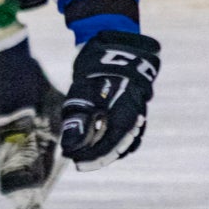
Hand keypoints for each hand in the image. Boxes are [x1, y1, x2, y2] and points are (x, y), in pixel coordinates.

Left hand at [60, 31, 160, 170]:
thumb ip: (78, 121)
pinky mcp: (136, 110)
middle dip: (99, 157)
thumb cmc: (96, 68)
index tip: (76, 162)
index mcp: (126, 112)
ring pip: (126, 142)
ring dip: (107, 150)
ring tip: (86, 154)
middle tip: (78, 161)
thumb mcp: (82, 92)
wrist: (115, 46)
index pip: (111, 145)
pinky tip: (98, 142)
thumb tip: (69, 148)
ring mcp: (139, 113)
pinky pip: (129, 133)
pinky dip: (114, 141)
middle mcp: (137, 116)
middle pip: (120, 147)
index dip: (93, 157)